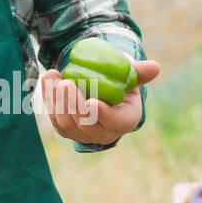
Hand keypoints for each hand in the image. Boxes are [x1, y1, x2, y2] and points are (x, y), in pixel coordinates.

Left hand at [41, 58, 159, 143]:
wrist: (102, 96)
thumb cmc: (120, 86)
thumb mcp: (131, 79)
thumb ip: (140, 73)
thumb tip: (155, 67)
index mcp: (125, 121)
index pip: (114, 122)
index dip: (103, 114)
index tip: (91, 102)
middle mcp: (103, 133)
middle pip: (86, 123)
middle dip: (73, 103)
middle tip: (65, 83)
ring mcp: (82, 134)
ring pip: (66, 121)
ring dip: (57, 100)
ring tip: (52, 76)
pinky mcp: (66, 129)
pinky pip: (55, 116)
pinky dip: (48, 98)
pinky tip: (47, 79)